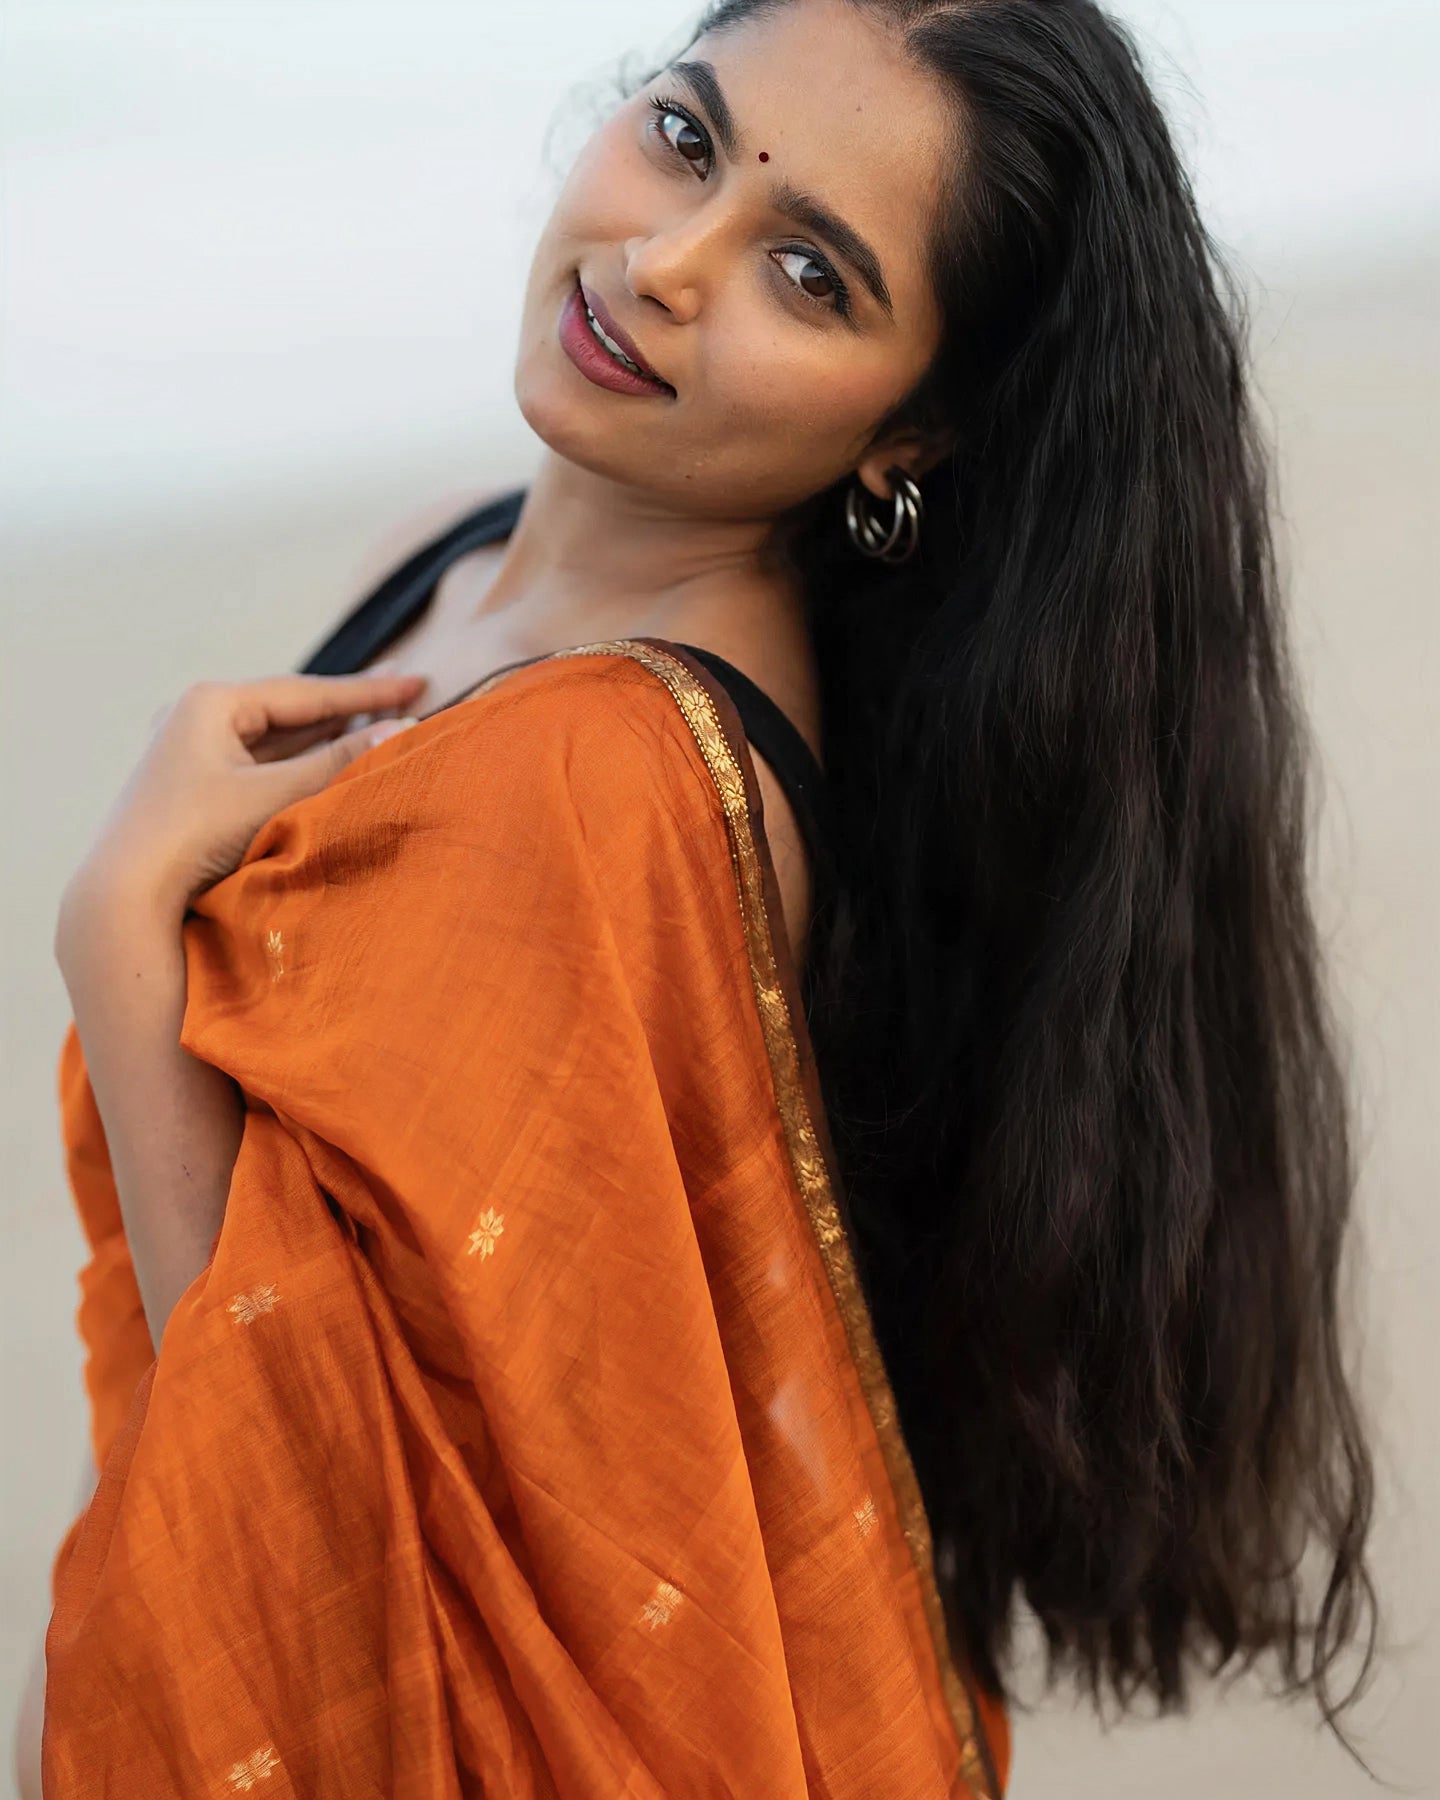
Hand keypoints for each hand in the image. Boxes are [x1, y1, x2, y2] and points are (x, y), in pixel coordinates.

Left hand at [57, 671, 428, 938]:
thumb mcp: (273, 795)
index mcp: (211, 702)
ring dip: (324, 741)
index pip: (306, 692)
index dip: (366, 693)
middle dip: (346, 712)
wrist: (124, 894)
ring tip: (375, 732)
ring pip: (275, 741)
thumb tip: (398, 732)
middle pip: (290, 712)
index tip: (415, 684)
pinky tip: (326, 768)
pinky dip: (297, 767)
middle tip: (401, 698)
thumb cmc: (194, 835)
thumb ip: (337, 763)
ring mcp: (191, 754)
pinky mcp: (193, 789)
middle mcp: (197, 718)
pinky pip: (259, 767)